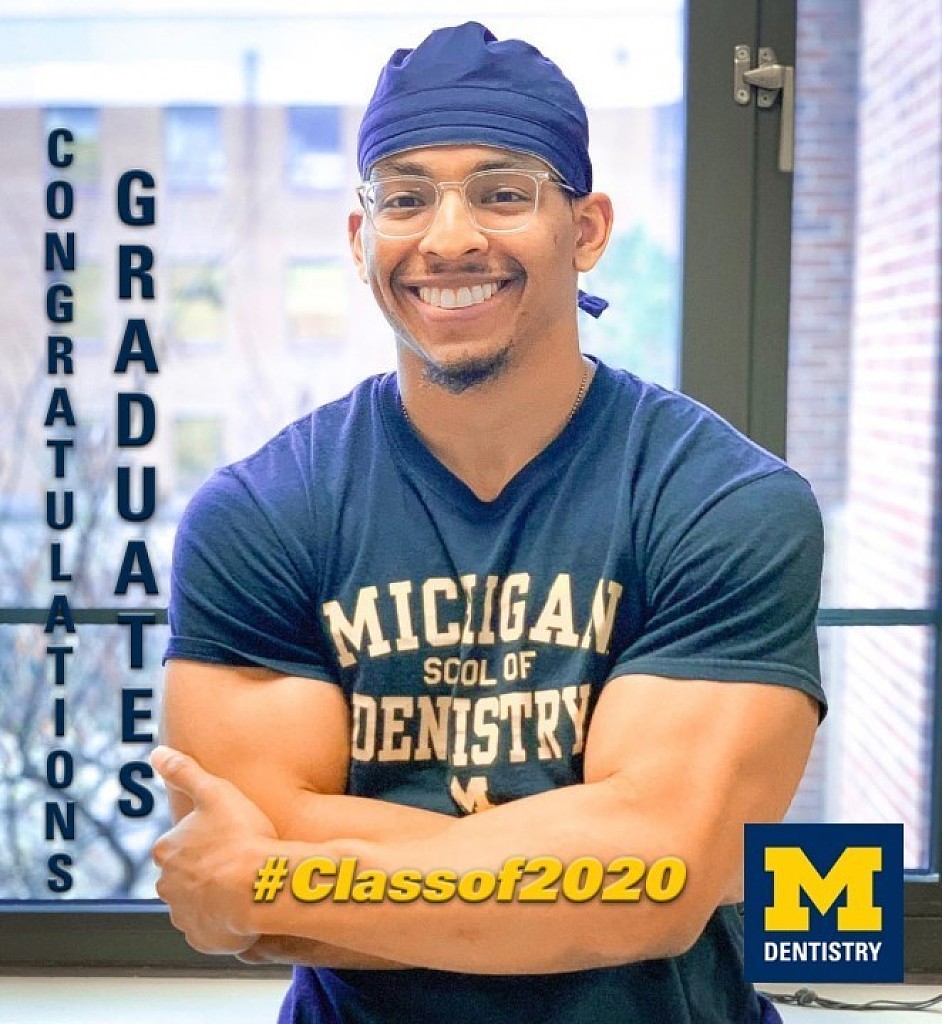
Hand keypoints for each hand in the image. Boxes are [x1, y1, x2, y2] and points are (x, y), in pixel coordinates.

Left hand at [151, 745, 277, 954]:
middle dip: (205, 870)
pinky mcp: (202, 939)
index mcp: (166, 851)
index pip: (177, 844)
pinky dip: (223, 919)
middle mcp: (167, 886)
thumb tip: (156, 754)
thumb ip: (185, 771)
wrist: (260, 885)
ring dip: (214, 895)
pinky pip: (211, 927)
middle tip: (237, 859)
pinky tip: (244, 905)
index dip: (203, 840)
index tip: (226, 837)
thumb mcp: (215, 792)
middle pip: (184, 875)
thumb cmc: (240, 835)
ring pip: (196, 902)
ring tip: (244, 883)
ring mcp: (183, 916)